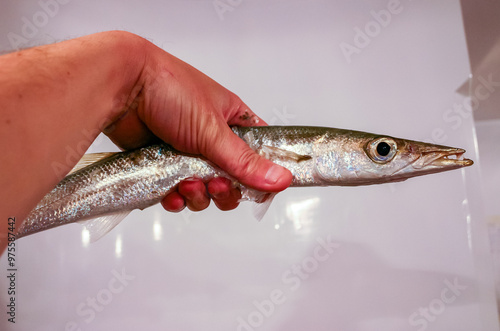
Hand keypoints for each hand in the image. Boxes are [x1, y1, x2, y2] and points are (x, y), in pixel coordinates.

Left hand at [104, 32, 292, 211]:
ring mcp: (187, 152)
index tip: (258, 188)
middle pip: (231, 179)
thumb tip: (280, 179)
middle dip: (225, 190)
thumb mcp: (212, 129)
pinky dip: (175, 198)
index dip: (261, 173)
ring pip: (204, 190)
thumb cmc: (169, 89)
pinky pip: (177, 193)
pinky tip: (170, 193)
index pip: (258, 152)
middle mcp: (212, 138)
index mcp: (231, 121)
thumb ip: (244, 161)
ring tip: (187, 184)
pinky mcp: (163, 165)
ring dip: (198, 195)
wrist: (120, 87)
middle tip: (217, 187)